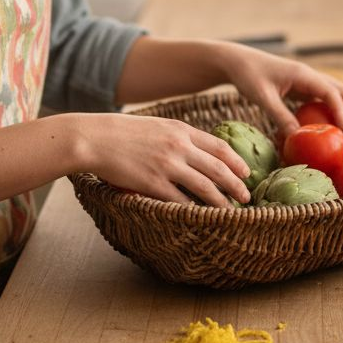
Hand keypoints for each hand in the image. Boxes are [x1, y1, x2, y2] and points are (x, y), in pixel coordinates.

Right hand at [70, 113, 251, 206]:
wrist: (96, 138)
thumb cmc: (123, 132)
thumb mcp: (157, 125)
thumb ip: (178, 136)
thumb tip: (198, 150)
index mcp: (181, 130)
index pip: (219, 146)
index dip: (236, 161)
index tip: (246, 172)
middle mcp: (178, 146)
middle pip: (218, 168)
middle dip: (236, 184)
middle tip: (246, 196)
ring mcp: (167, 165)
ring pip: (205, 186)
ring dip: (222, 201)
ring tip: (231, 210)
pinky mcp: (153, 183)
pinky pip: (181, 200)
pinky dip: (195, 210)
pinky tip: (203, 217)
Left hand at [216, 43, 342, 137]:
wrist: (237, 61)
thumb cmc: (247, 76)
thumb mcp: (263, 98)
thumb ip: (280, 116)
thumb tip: (298, 138)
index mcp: (303, 74)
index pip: (331, 92)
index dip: (341, 110)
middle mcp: (308, 75)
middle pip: (339, 90)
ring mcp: (305, 80)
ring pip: (332, 92)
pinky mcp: (299, 86)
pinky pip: (320, 98)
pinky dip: (329, 110)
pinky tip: (329, 127)